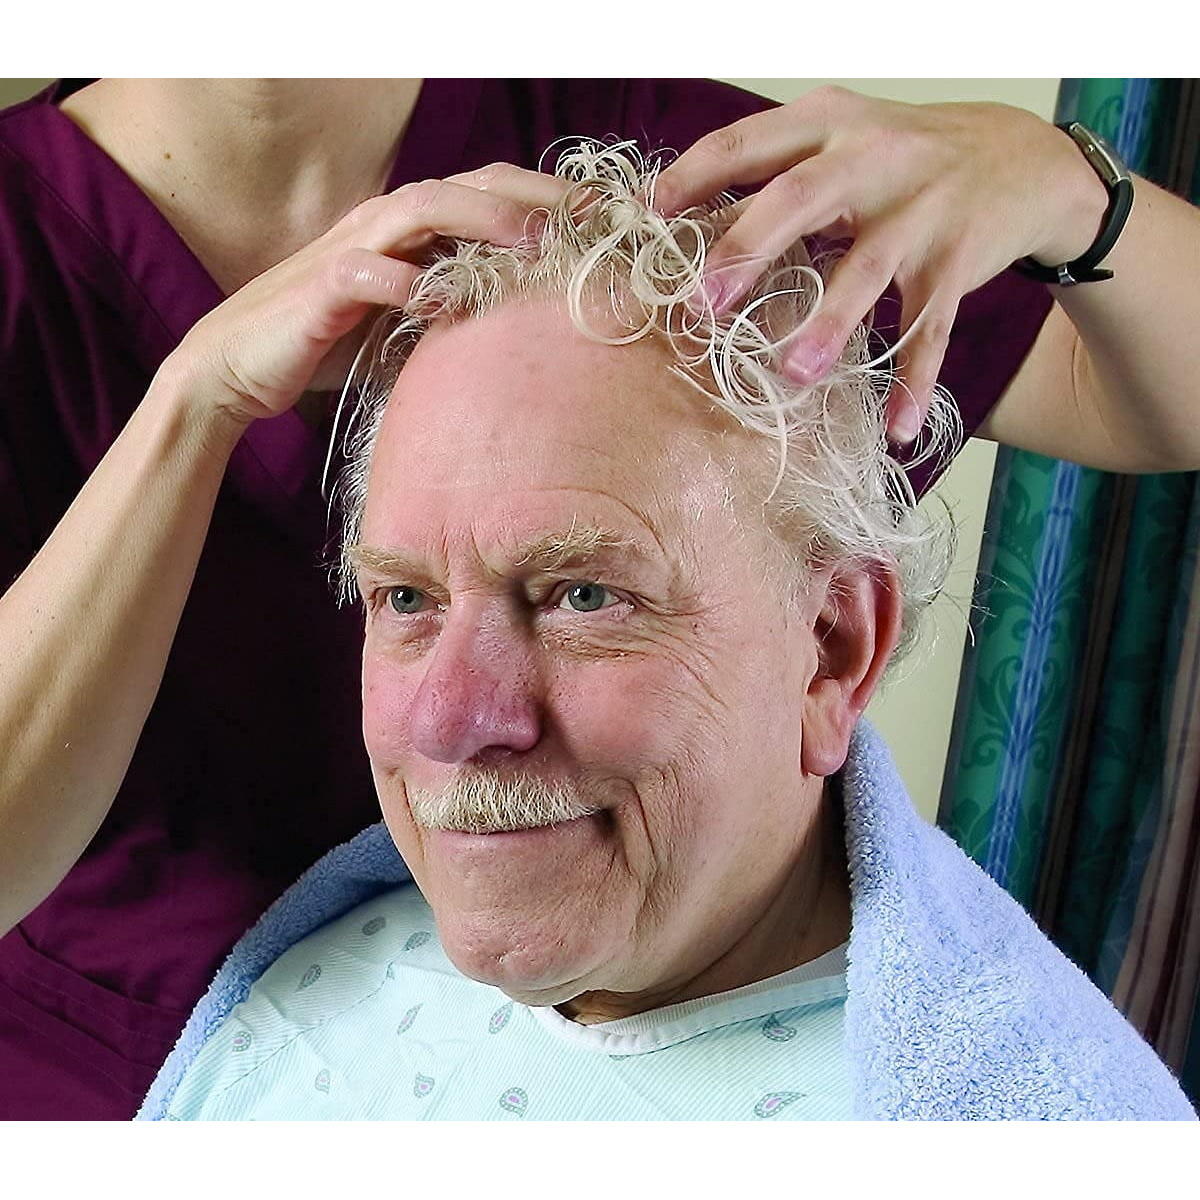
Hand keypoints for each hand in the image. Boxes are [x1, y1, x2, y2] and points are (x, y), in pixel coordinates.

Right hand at [168, 164, 567, 425]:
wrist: (238, 367)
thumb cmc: (327, 345)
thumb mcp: (406, 326)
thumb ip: (455, 313)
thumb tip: (524, 334)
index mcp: (412, 232)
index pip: (489, 196)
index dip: (549, 200)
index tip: (606, 220)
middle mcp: (386, 226)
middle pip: (470, 187)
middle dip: (536, 195)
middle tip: (595, 216)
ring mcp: (352, 250)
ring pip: (423, 208)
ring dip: (481, 219)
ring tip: (533, 241)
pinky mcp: (321, 289)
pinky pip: (365, 273)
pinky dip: (403, 282)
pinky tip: (439, 301)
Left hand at [653, 86, 1106, 442]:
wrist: (1022, 158)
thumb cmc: (904, 158)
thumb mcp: (841, 140)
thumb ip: (776, 177)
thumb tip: (688, 231)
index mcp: (828, 123)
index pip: (748, 141)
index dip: (697, 175)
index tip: (651, 214)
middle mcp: (871, 158)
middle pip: (799, 198)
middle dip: (746, 250)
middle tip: (701, 307)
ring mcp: (919, 210)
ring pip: (866, 270)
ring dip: (829, 325)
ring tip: (794, 375)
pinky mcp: (957, 260)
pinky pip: (932, 329)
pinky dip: (915, 380)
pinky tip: (898, 426)